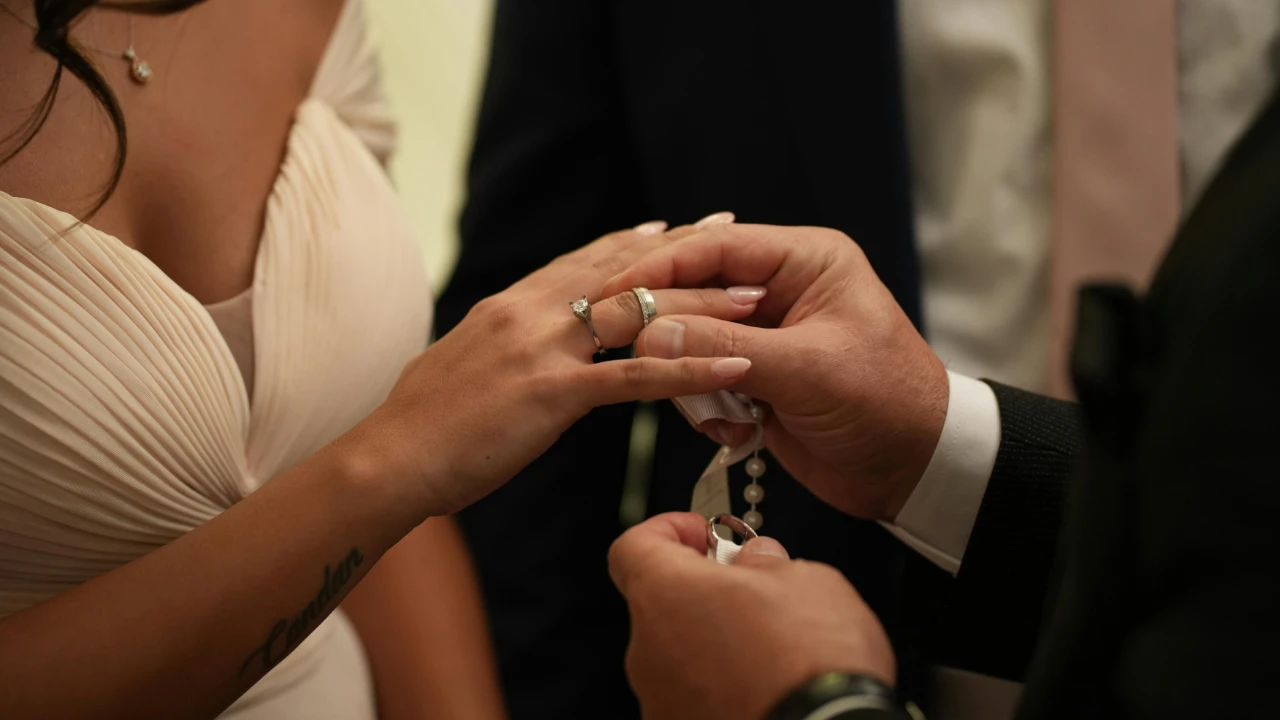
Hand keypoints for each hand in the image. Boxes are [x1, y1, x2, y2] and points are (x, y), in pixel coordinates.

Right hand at [358, 219, 764, 515]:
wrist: (386, 460)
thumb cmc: (421, 425)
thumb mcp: (463, 364)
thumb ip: (501, 345)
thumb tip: (519, 347)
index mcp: (511, 304)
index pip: (586, 259)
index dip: (637, 241)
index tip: (678, 227)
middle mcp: (530, 311)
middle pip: (624, 270)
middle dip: (687, 253)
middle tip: (739, 237)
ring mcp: (541, 348)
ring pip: (640, 313)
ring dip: (705, 304)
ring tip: (758, 299)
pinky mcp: (551, 393)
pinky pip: (635, 379)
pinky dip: (690, 371)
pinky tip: (734, 370)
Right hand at [602, 223, 947, 519]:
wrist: (915, 468)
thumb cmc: (885, 401)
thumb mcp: (806, 368)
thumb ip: (725, 347)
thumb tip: (651, 333)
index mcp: (804, 261)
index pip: (715, 248)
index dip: (661, 269)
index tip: (614, 292)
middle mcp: (781, 291)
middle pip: (694, 294)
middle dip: (676, 335)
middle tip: (647, 361)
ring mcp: (765, 338)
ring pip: (691, 344)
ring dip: (698, 384)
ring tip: (728, 415)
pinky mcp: (756, 381)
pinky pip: (703, 383)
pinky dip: (711, 411)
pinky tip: (742, 433)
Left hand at [608, 513, 894, 719]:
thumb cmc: (812, 667)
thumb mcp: (807, 581)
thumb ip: (767, 562)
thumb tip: (759, 562)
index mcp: (665, 594)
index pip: (634, 546)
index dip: (668, 531)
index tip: (701, 533)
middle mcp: (647, 650)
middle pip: (661, 604)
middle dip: (703, 593)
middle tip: (752, 591)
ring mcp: (659, 699)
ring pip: (678, 654)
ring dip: (713, 643)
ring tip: (771, 648)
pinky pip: (693, 695)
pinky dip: (721, 685)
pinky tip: (766, 685)